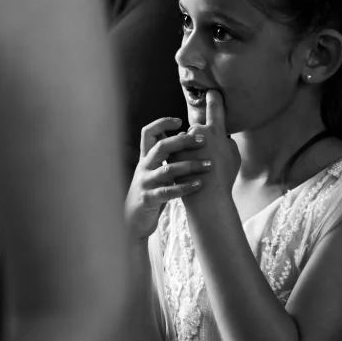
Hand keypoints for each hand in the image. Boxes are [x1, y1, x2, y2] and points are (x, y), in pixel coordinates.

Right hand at [125, 117, 213, 242]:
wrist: (133, 220)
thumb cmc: (151, 193)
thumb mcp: (155, 171)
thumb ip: (167, 158)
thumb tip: (186, 138)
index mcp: (146, 158)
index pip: (148, 133)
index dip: (162, 123)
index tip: (180, 121)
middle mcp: (144, 167)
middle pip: (161, 146)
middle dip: (183, 141)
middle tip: (203, 139)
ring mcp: (145, 183)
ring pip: (168, 169)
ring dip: (190, 166)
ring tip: (208, 165)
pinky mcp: (149, 198)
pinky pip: (169, 192)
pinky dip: (185, 187)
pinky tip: (199, 185)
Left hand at [174, 91, 239, 200]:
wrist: (206, 196)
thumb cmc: (224, 177)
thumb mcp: (234, 156)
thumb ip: (227, 141)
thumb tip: (222, 136)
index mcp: (216, 131)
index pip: (215, 108)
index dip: (213, 98)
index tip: (211, 90)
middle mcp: (199, 132)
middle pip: (198, 129)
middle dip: (200, 139)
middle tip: (207, 157)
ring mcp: (183, 141)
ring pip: (186, 141)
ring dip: (189, 150)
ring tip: (197, 167)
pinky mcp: (172, 152)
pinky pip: (177, 150)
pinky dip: (180, 158)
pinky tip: (186, 170)